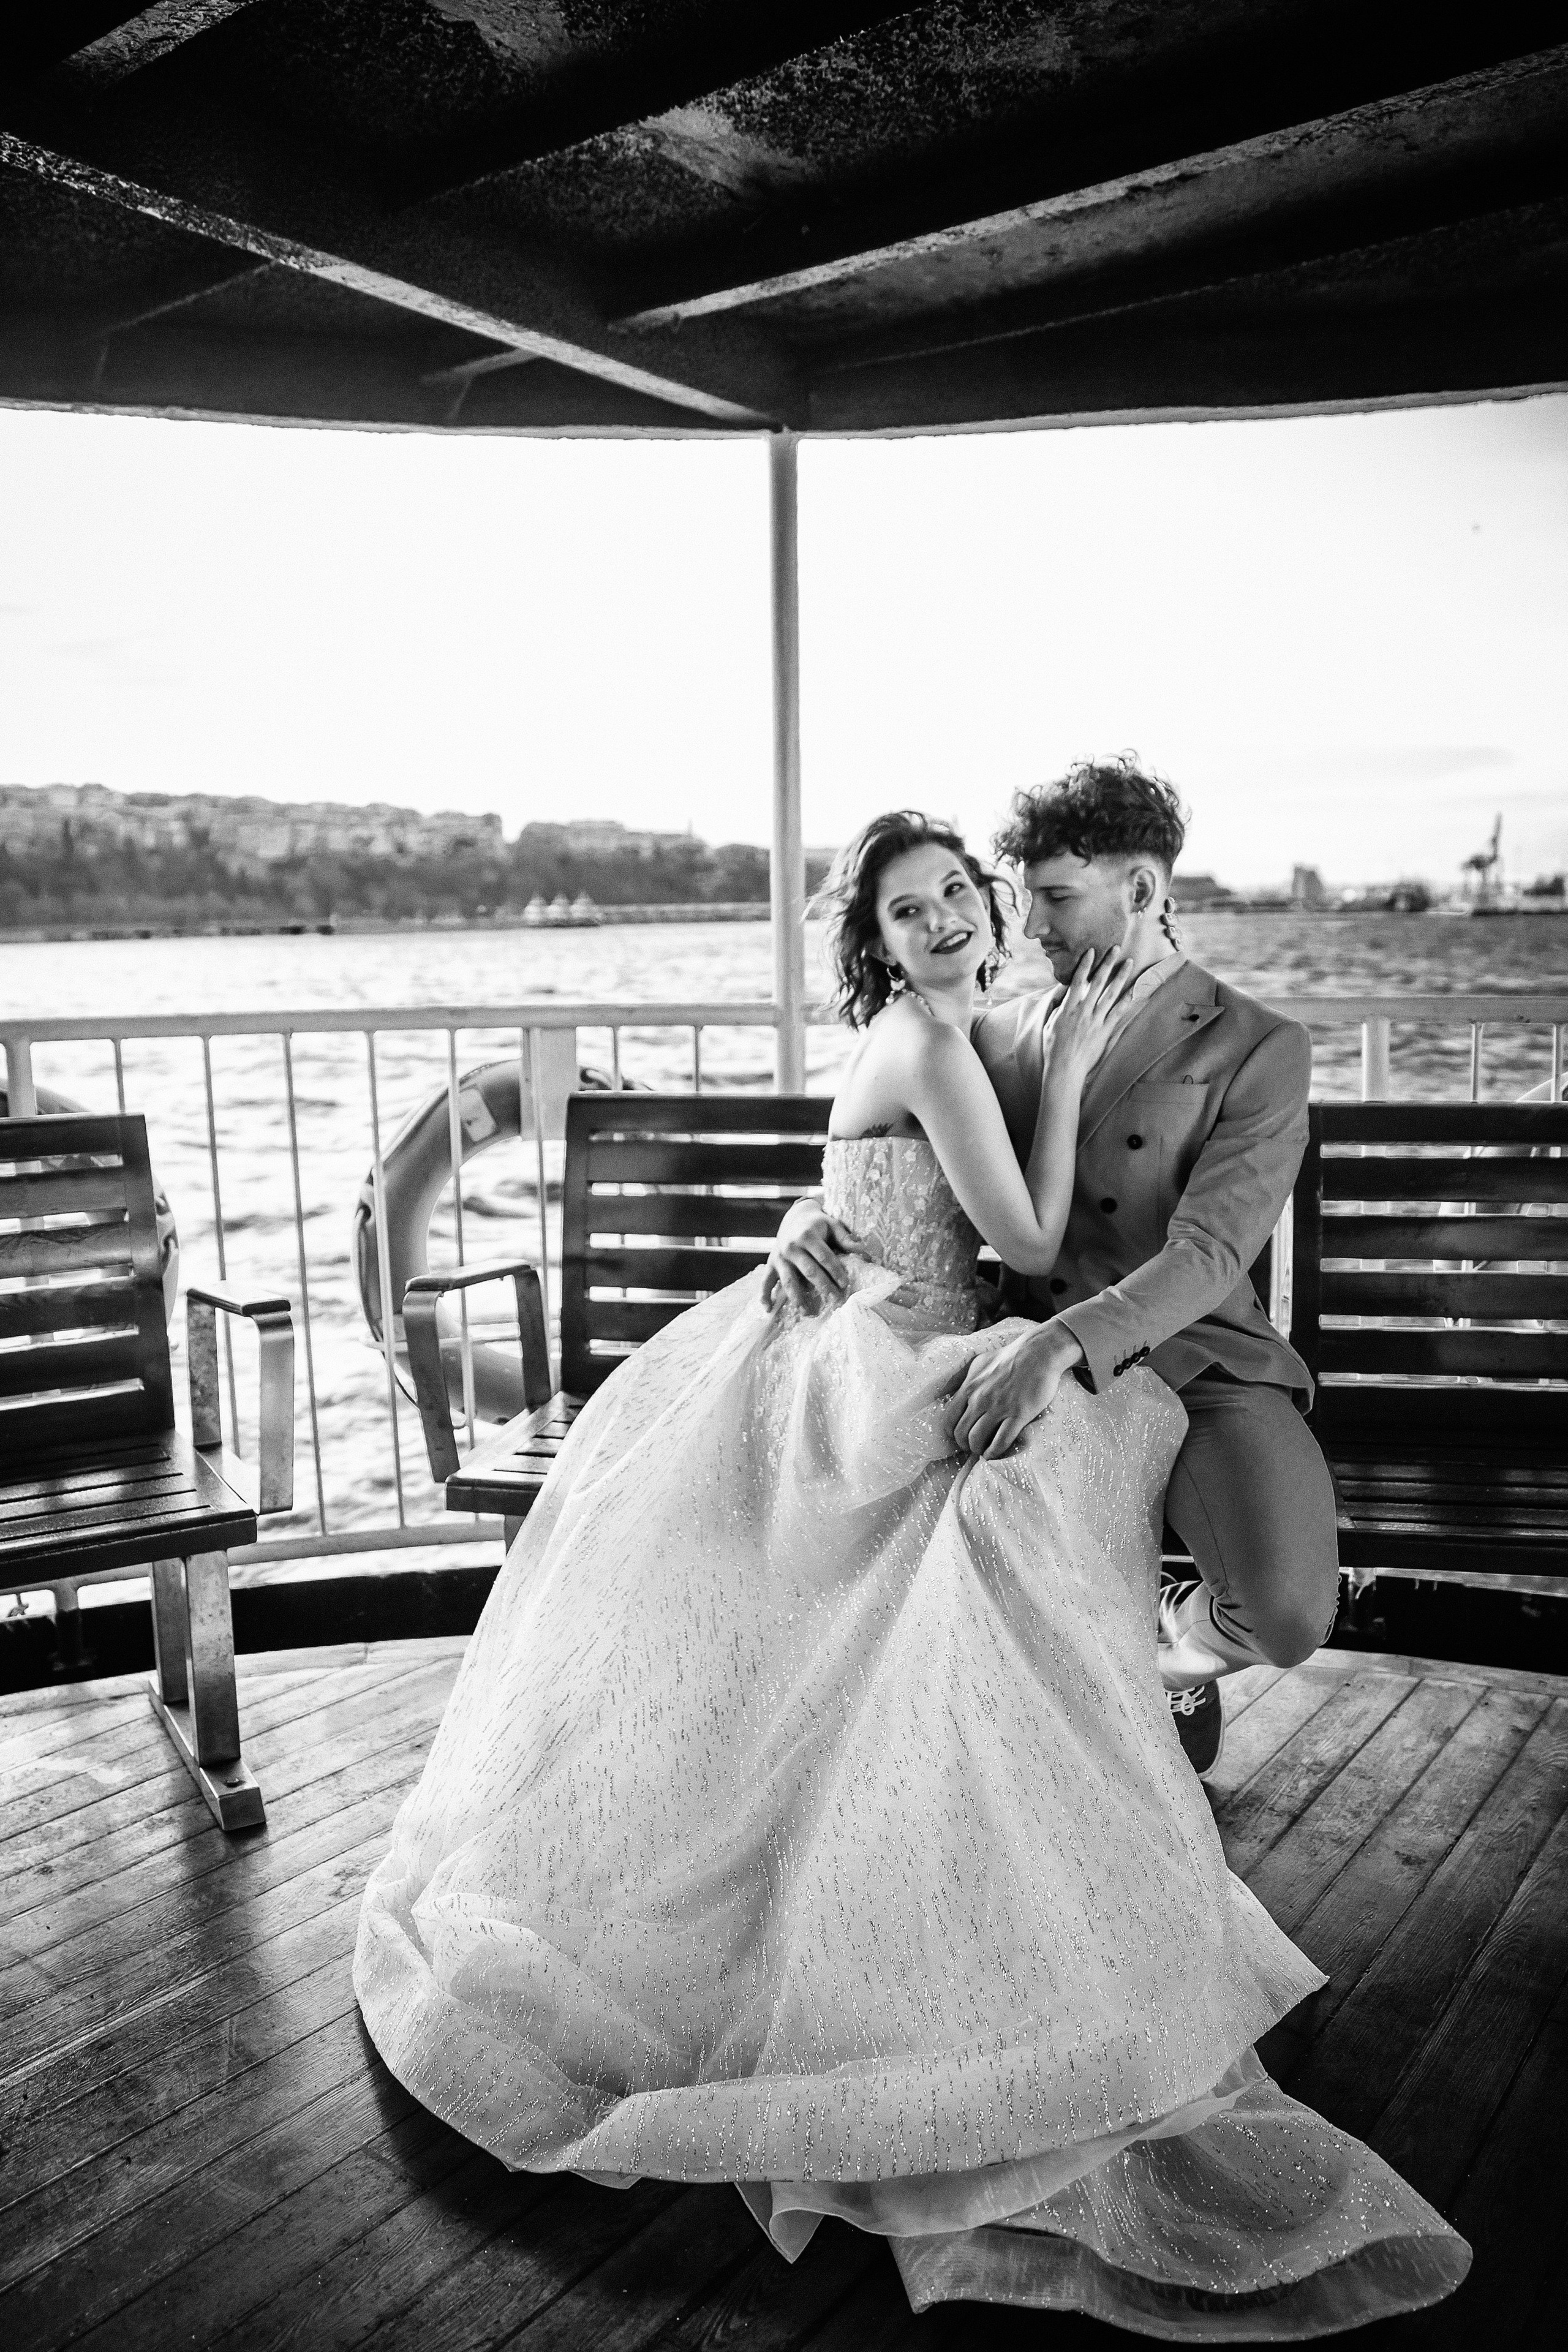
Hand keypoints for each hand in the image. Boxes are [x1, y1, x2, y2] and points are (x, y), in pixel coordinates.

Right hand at [761, 1200, 861, 1313]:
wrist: (794, 1217)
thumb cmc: (818, 1224)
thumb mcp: (832, 1225)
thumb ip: (846, 1238)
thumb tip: (864, 1251)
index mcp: (807, 1235)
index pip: (823, 1256)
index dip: (835, 1271)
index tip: (845, 1284)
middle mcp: (791, 1246)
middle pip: (808, 1270)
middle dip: (822, 1286)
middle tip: (835, 1299)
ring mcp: (779, 1256)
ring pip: (788, 1280)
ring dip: (797, 1298)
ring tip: (807, 1313)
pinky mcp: (771, 1264)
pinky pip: (766, 1281)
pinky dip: (764, 1295)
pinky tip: (768, 1309)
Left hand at [945, 1323, 1085, 1457]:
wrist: (1038, 1352)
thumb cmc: (1008, 1357)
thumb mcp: (978, 1363)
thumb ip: (961, 1378)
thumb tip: (946, 1390)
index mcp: (969, 1387)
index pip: (949, 1419)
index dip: (952, 1433)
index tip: (960, 1437)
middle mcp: (980, 1399)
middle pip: (961, 1433)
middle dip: (965, 1444)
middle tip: (973, 1446)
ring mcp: (999, 1407)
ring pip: (978, 1439)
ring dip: (978, 1450)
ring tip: (984, 1452)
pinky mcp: (1019, 1414)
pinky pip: (1001, 1441)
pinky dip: (995, 1452)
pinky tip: (995, 1454)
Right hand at [1043, 950, 1137, 1086]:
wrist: (1064, 1069)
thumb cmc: (1053, 1048)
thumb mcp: (1051, 1024)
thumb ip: (1059, 1008)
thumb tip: (1064, 996)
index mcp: (1068, 1008)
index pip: (1078, 981)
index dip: (1085, 965)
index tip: (1092, 951)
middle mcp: (1083, 1011)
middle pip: (1097, 982)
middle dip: (1107, 963)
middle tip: (1116, 948)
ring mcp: (1095, 1021)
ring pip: (1111, 993)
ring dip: (1120, 976)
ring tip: (1128, 963)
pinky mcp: (1105, 1032)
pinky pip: (1118, 1013)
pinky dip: (1127, 1001)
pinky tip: (1134, 990)